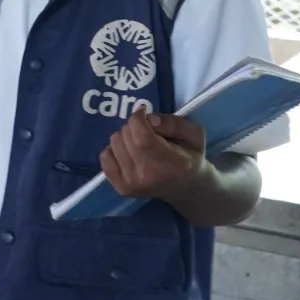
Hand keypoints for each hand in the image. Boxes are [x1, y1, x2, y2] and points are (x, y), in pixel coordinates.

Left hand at [99, 112, 213, 203]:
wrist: (187, 188)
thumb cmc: (191, 157)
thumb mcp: (194, 135)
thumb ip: (174, 123)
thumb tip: (149, 120)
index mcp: (169, 164)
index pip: (141, 136)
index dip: (138, 118)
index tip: (143, 112)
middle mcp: (147, 176)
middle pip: (126, 136)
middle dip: (134, 126)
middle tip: (147, 132)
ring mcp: (131, 184)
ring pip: (114, 143)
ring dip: (125, 137)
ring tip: (141, 144)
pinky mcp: (121, 188)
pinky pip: (105, 157)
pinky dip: (114, 149)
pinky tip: (130, 153)